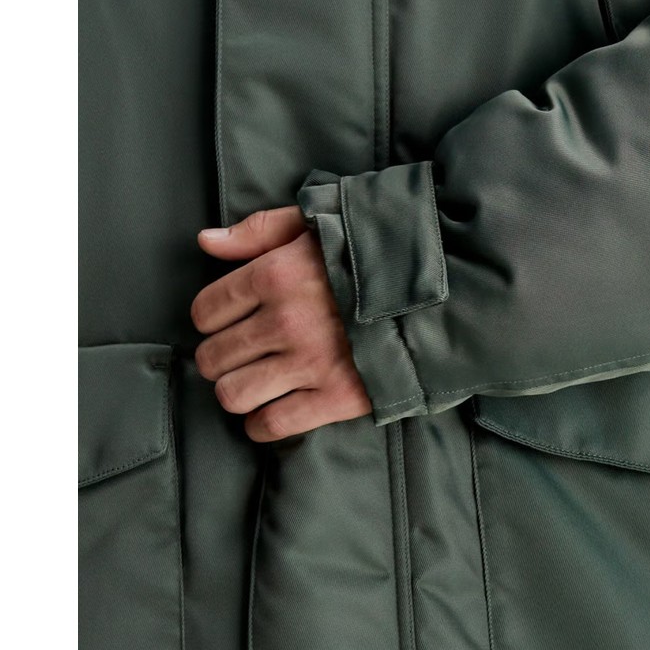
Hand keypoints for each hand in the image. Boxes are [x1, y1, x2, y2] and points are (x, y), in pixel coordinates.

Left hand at [190, 207, 371, 439]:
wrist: (442, 291)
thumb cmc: (373, 252)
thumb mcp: (316, 224)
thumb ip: (259, 231)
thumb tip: (207, 242)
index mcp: (275, 274)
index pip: (206, 310)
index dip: (211, 319)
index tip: (228, 321)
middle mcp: (285, 320)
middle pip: (213, 357)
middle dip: (220, 358)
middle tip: (240, 355)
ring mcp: (310, 363)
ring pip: (233, 394)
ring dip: (237, 392)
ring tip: (253, 382)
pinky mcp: (335, 398)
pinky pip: (272, 425)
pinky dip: (260, 424)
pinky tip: (268, 412)